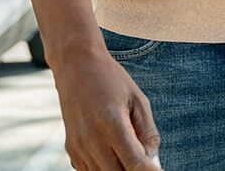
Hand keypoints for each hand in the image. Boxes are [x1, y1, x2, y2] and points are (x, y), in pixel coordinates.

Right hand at [52, 44, 160, 170]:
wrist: (76, 65)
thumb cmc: (111, 79)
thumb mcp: (138, 100)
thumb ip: (148, 133)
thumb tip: (153, 163)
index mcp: (111, 123)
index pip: (135, 163)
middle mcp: (92, 139)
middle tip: (146, 164)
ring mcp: (79, 147)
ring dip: (120, 170)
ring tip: (130, 154)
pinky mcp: (72, 151)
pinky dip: (106, 169)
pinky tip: (114, 154)